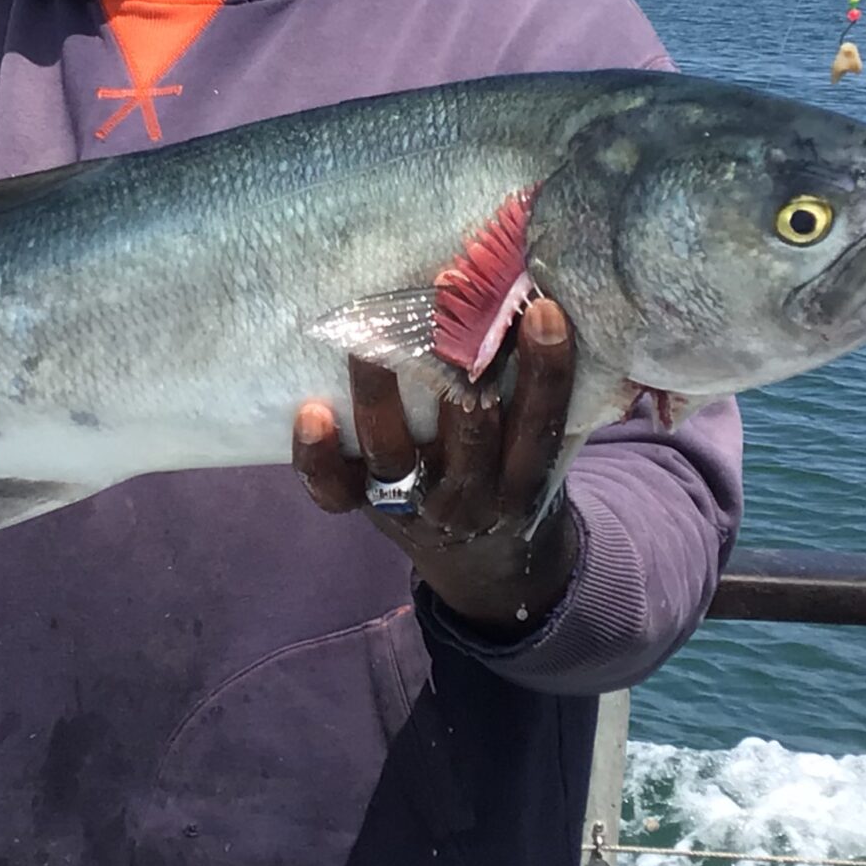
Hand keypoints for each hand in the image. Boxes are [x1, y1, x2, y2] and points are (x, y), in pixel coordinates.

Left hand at [294, 296, 579, 635]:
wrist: (486, 569)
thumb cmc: (515, 479)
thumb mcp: (546, 454)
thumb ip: (547, 400)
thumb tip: (552, 306)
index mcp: (524, 481)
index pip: (539, 424)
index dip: (545, 370)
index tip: (541, 310)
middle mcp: (470, 497)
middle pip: (469, 433)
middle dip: (463, 364)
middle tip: (452, 296)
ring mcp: (414, 505)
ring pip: (394, 451)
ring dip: (381, 393)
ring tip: (370, 337)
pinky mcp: (365, 507)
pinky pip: (334, 490)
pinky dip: (318, 456)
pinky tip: (312, 411)